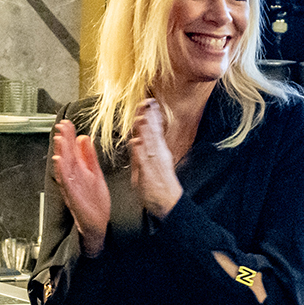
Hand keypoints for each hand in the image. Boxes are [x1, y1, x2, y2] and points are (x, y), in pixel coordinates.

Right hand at [48, 119, 110, 255]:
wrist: (98, 223)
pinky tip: (59, 162)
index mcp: (80, 170)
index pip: (73, 149)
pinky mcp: (73, 196)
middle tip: (61, 126)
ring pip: (64, 167)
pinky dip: (61, 172)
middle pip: (67, 155)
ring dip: (60, 153)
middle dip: (63, 140)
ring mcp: (72, 186)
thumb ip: (89, 156)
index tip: (67, 123)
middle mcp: (73, 177)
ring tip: (59, 139)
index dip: (69, 136)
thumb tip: (84, 138)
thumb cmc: (95, 201)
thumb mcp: (95, 173)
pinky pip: (65, 182)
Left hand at [128, 98, 183, 216]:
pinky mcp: (149, 170)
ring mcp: (153, 161)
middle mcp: (157, 154)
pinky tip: (138, 137)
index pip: (154, 130)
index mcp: (158, 152)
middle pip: (152, 131)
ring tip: (144, 112)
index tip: (149, 104)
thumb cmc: (159, 188)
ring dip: (146, 126)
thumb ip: (140, 153)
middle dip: (149, 115)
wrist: (168, 203)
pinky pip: (144, 156)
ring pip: (149, 140)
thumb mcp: (148, 166)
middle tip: (147, 101)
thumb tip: (135, 140)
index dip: (151, 117)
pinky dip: (142, 146)